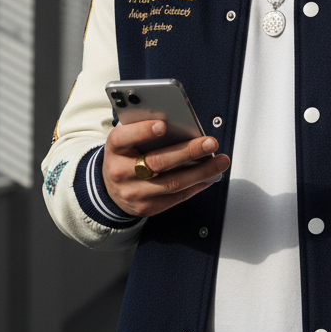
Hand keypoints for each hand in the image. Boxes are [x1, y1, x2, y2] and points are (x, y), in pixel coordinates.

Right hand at [102, 119, 230, 216]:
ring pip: (172, 183)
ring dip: (201, 172)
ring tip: (220, 161)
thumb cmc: (126, 155)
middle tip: (210, 143)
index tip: (162, 125)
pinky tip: (211, 176)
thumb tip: (180, 124)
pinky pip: (177, 197)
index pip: (124, 138)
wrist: (110, 188)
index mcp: (115, 148)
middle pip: (157, 162)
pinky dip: (197, 185)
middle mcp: (121, 172)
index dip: (142, 132)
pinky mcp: (147, 207)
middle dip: (187, 152)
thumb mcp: (127, 139)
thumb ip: (145, 130)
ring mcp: (134, 193)